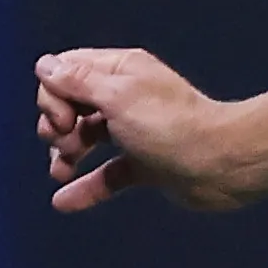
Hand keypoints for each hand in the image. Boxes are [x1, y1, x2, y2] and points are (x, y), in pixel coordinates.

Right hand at [34, 46, 245, 212]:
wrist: (223, 165)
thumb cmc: (172, 126)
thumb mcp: (117, 97)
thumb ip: (77, 82)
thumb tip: (44, 66)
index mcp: (121, 70)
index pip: (66, 71)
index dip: (53, 95)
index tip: (62, 120)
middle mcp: (126, 97)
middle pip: (72, 104)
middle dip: (56, 124)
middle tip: (66, 142)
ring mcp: (136, 132)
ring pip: (86, 138)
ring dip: (66, 154)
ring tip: (60, 171)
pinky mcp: (146, 164)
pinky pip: (108, 174)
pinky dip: (87, 186)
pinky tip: (64, 202)